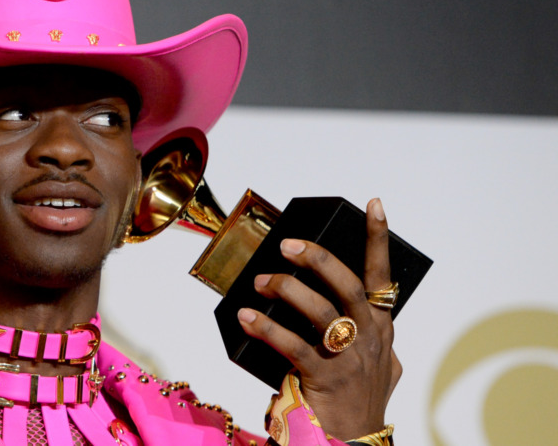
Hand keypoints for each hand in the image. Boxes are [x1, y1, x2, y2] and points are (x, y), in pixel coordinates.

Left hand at [236, 198, 400, 439]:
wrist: (354, 443)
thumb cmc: (355, 398)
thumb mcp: (369, 359)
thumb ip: (356, 328)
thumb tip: (320, 293)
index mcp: (380, 327)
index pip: (381, 275)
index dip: (378, 238)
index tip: (372, 204)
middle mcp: (370, 337)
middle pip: (346, 285)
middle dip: (317, 259)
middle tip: (289, 244)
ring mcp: (350, 358)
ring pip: (321, 311)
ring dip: (287, 289)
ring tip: (261, 280)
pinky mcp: (326, 378)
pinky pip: (293, 345)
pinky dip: (266, 327)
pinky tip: (245, 316)